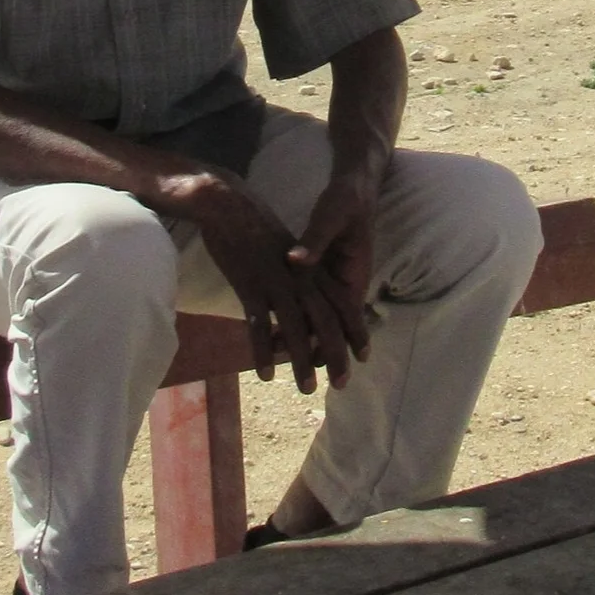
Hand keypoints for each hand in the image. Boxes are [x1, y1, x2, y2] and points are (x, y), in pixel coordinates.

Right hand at [181, 172, 352, 392]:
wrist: (230, 206)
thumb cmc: (257, 232)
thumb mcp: (288, 256)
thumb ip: (299, 281)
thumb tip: (306, 308)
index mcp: (312, 272)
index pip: (343, 305)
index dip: (356, 331)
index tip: (364, 357)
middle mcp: (300, 279)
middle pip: (326, 322)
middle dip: (336, 355)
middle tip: (342, 384)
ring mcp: (276, 283)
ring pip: (296, 328)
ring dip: (302, 361)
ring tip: (306, 388)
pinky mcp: (250, 285)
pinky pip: (259, 325)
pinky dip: (263, 351)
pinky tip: (266, 373)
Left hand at [287, 172, 377, 376]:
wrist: (350, 188)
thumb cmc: (344, 203)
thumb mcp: (330, 217)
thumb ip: (314, 242)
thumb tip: (296, 260)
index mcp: (349, 276)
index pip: (342, 319)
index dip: (330, 344)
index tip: (315, 365)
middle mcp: (342, 284)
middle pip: (330, 327)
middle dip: (319, 354)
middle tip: (306, 384)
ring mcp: (329, 282)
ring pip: (316, 320)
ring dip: (301, 341)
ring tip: (281, 361)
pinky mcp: (317, 274)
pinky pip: (307, 305)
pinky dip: (293, 319)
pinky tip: (273, 334)